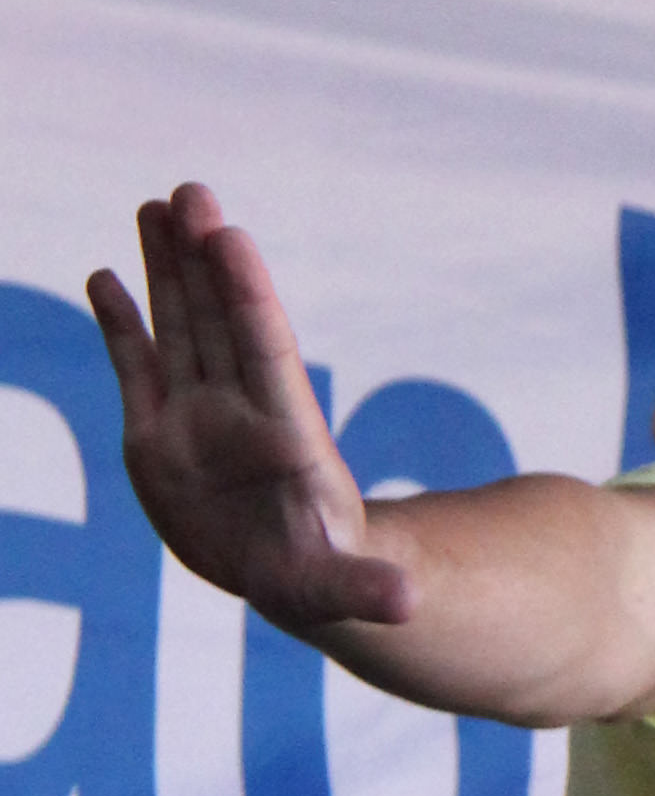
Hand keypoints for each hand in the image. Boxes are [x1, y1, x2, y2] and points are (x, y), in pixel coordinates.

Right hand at [90, 190, 413, 634]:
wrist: (290, 575)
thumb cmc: (322, 578)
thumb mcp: (342, 590)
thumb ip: (366, 589)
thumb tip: (409, 603)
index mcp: (285, 438)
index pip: (266, 351)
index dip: (247, 295)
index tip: (231, 237)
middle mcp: (240, 412)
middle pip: (219, 322)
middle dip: (203, 260)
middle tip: (192, 192)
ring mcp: (198, 417)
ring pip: (181, 327)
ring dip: (168, 269)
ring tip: (157, 204)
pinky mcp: (158, 434)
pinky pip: (137, 367)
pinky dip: (120, 324)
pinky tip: (104, 276)